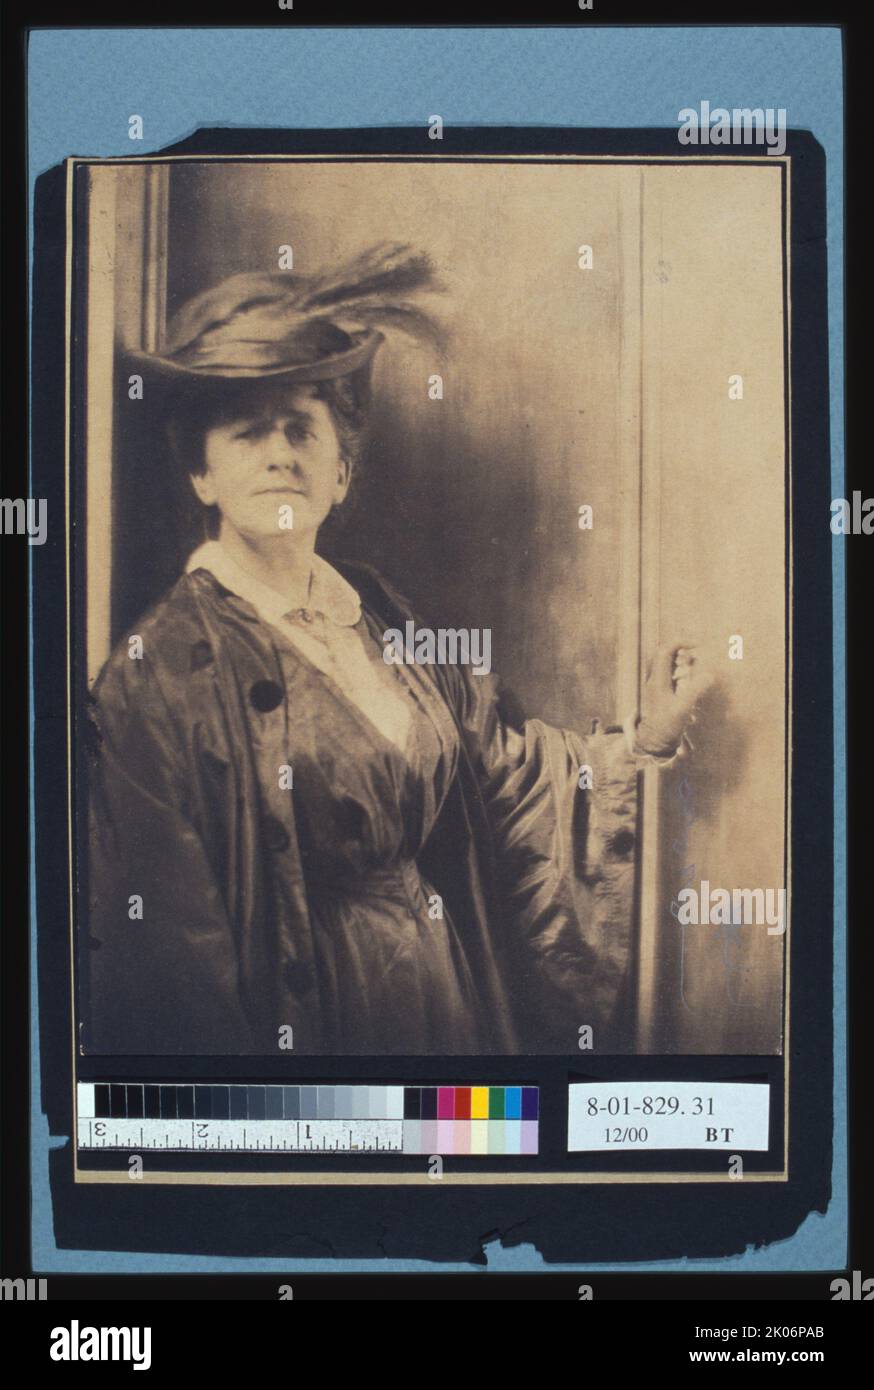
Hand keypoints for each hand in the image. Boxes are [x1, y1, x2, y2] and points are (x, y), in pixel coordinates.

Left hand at [635, 642, 713, 756]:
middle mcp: (655, 680)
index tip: (698, 645)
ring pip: (666, 664)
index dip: (681, 643)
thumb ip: (696, 690)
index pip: (665, 650)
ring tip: (696, 665)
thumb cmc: (665, 726)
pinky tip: (691, 681)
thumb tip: (711, 674)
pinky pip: (669, 675)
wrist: (652, 742)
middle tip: (698, 653)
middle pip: (665, 654)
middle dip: (682, 649)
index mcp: (658, 679)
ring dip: (681, 660)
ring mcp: (656, 686)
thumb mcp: (682, 708)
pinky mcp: (660, 694)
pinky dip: (680, 672)